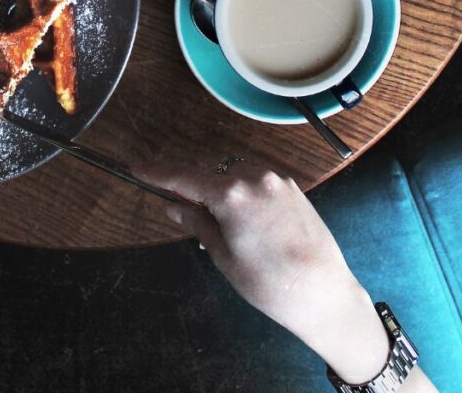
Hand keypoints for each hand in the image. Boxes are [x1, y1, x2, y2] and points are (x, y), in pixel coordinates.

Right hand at [135, 161, 389, 384]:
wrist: (324, 293)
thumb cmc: (268, 283)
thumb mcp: (224, 257)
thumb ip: (197, 223)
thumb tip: (174, 206)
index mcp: (232, 194)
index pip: (184, 176)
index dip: (158, 172)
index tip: (136, 168)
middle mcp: (254, 177)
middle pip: (210, 170)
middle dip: (191, 183)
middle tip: (179, 206)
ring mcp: (276, 179)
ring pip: (234, 172)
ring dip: (218, 186)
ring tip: (214, 217)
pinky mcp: (292, 187)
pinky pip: (255, 179)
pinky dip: (240, 189)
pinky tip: (241, 215)